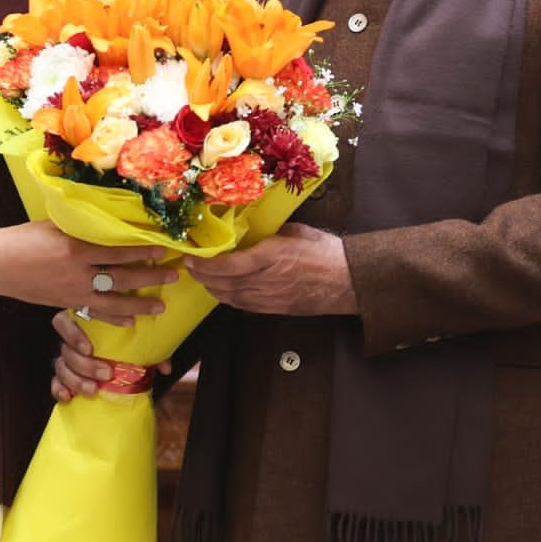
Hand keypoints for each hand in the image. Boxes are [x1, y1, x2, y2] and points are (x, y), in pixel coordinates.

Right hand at [0, 221, 175, 321]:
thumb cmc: (24, 238)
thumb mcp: (55, 225)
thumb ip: (82, 227)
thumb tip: (110, 221)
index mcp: (76, 248)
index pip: (118, 250)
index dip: (144, 251)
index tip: (165, 250)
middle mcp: (78, 272)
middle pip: (122, 277)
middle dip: (150, 277)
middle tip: (174, 276)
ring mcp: (72, 292)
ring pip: (113, 301)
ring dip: (139, 304)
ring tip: (161, 306)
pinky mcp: (65, 304)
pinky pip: (95, 312)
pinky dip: (114, 318)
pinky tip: (131, 321)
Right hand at [49, 309, 170, 401]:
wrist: (119, 365)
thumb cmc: (126, 346)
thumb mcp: (138, 345)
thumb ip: (151, 352)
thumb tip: (165, 368)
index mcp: (84, 322)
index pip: (68, 321)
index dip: (74, 334)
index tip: (90, 348)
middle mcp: (71, 339)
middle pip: (66, 349)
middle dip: (85, 364)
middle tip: (106, 373)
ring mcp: (65, 358)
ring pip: (61, 366)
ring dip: (76, 379)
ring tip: (93, 389)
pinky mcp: (62, 376)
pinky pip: (54, 382)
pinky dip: (59, 389)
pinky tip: (68, 398)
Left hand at [182, 222, 358, 315]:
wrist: (349, 281)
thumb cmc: (327, 252)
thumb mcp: (296, 232)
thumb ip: (271, 235)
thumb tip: (253, 232)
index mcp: (271, 256)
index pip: (229, 265)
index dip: (206, 264)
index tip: (192, 258)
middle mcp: (267, 280)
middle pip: (224, 283)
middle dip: (203, 277)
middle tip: (191, 268)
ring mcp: (271, 298)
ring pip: (231, 298)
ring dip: (213, 289)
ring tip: (203, 279)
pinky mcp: (276, 309)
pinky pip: (245, 306)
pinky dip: (229, 299)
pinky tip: (224, 292)